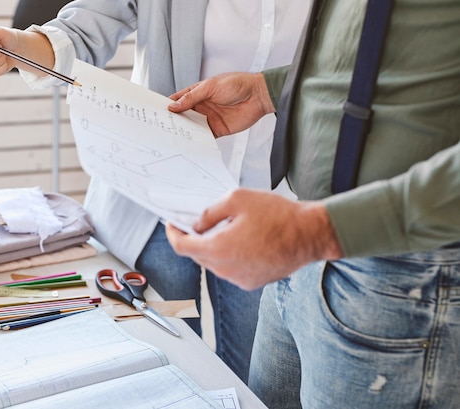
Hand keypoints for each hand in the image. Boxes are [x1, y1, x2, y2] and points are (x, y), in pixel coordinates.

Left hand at [165, 189, 342, 289]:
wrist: (311, 234)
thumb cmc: (278, 215)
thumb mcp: (237, 200)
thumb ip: (210, 212)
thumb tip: (196, 223)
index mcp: (218, 250)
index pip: (182, 247)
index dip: (173, 233)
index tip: (172, 224)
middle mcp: (226, 270)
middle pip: (197, 256)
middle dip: (194, 238)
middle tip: (197, 221)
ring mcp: (239, 279)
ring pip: (214, 263)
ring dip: (213, 247)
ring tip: (225, 228)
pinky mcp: (252, 282)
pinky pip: (230, 269)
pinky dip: (228, 256)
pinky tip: (241, 240)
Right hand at [168, 72, 274, 137]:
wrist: (258, 95)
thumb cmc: (236, 84)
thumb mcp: (210, 87)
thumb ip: (191, 98)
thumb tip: (173, 106)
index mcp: (197, 93)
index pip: (178, 100)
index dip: (167, 106)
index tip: (156, 112)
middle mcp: (201, 107)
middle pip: (182, 116)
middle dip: (173, 121)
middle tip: (160, 128)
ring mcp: (208, 119)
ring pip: (192, 128)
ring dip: (184, 132)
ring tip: (171, 138)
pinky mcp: (217, 129)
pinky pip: (204, 137)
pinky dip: (197, 140)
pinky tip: (189, 143)